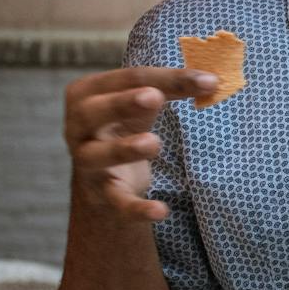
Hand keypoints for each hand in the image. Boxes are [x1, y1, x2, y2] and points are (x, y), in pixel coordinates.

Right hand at [63, 66, 218, 221]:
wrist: (103, 179)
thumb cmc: (125, 127)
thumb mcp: (144, 105)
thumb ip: (170, 89)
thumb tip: (210, 80)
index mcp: (88, 93)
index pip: (126, 79)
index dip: (166, 78)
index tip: (209, 80)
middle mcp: (78, 127)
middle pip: (94, 111)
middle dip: (122, 103)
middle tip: (154, 96)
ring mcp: (86, 162)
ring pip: (96, 156)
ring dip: (123, 149)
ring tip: (153, 143)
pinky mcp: (101, 196)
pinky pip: (117, 202)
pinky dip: (137, 208)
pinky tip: (160, 211)